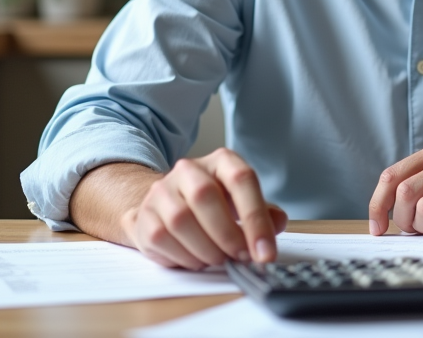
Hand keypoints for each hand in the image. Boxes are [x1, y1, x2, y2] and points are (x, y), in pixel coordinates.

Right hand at [122, 149, 287, 269]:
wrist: (165, 208)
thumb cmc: (212, 207)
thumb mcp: (241, 203)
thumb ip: (263, 213)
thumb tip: (278, 223)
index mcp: (220, 161)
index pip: (241, 179)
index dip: (256, 218)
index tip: (266, 252)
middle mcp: (189, 169)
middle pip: (205, 196)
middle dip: (228, 235)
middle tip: (242, 257)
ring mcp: (162, 190)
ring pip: (180, 219)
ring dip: (206, 248)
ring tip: (219, 259)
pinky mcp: (145, 215)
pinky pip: (162, 238)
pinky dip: (184, 256)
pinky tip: (197, 260)